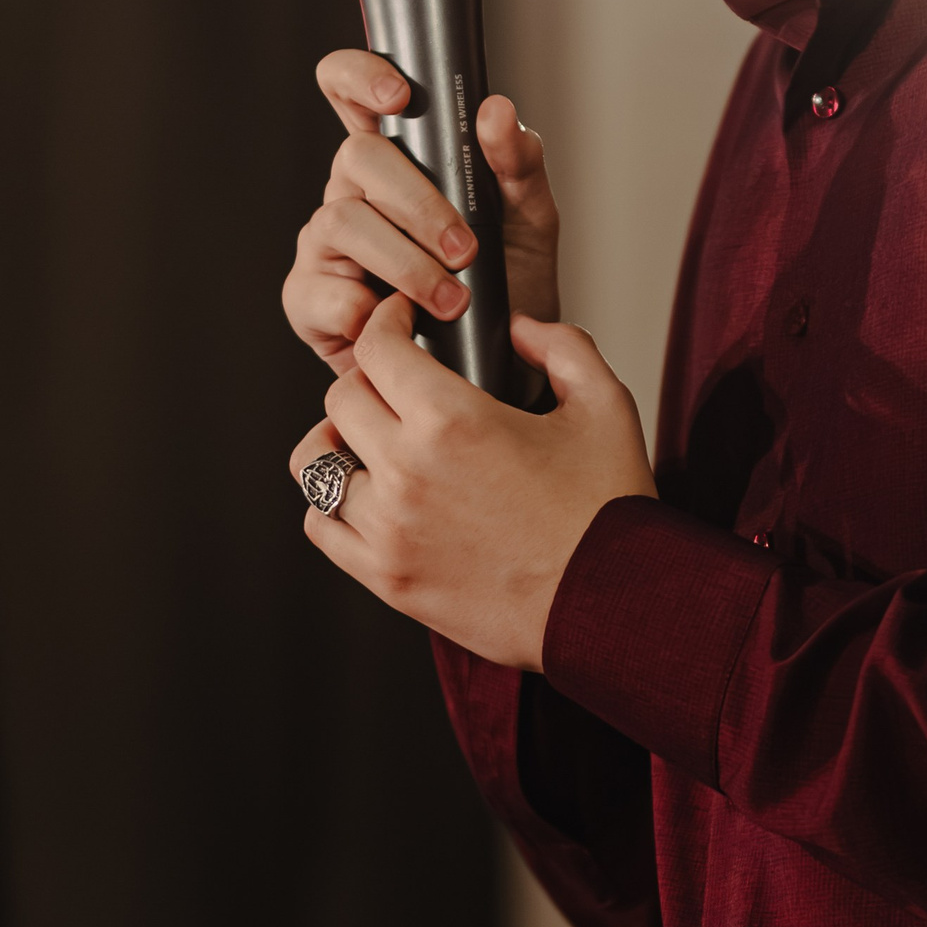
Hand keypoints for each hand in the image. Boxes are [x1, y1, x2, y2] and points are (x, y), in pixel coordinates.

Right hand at [282, 48, 559, 374]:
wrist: (501, 367)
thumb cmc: (507, 283)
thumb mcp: (529, 220)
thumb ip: (518, 163)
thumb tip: (497, 112)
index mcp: (396, 159)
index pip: (350, 89)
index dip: (360, 76)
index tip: (399, 96)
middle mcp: (352, 192)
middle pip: (357, 157)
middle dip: (417, 203)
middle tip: (465, 248)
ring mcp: (325, 245)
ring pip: (342, 222)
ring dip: (404, 262)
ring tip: (450, 299)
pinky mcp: (310, 300)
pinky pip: (320, 292)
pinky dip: (364, 310)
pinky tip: (397, 322)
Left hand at [289, 295, 655, 666]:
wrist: (610, 605)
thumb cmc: (608, 513)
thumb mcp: (604, 405)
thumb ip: (561, 346)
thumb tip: (519, 329)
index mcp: (454, 420)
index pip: (377, 347)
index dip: (385, 320)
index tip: (398, 321)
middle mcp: (409, 471)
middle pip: (341, 397)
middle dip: (368, 377)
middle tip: (396, 382)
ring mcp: (390, 529)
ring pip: (316, 460)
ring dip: (339, 439)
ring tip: (370, 438)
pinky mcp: (387, 577)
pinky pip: (322, 525)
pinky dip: (334, 503)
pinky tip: (369, 494)